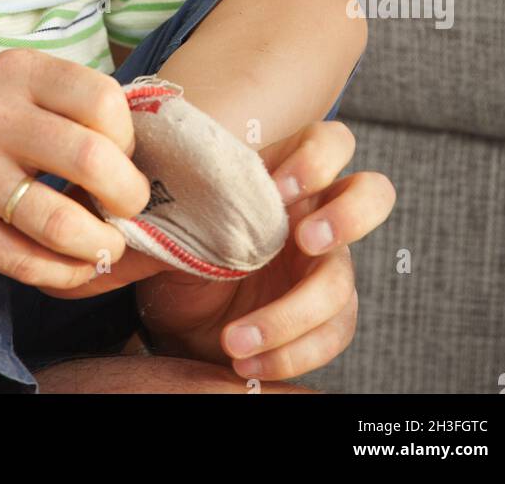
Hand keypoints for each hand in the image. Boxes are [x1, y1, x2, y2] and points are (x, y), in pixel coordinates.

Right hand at [0, 48, 149, 289]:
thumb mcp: (19, 90)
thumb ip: (73, 108)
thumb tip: (155, 151)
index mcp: (18, 72)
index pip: (102, 99)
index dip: (129, 138)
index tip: (122, 157)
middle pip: (92, 159)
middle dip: (128, 195)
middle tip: (128, 209)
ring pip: (61, 221)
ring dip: (100, 245)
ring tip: (106, 246)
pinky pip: (25, 260)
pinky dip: (64, 273)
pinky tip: (73, 267)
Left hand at [134, 120, 394, 381]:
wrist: (172, 306)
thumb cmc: (175, 239)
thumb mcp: (168, 211)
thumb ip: (165, 193)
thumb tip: (131, 186)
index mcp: (283, 172)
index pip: (329, 143)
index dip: (316, 159)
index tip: (276, 187)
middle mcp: (315, 214)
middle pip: (372, 194)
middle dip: (347, 217)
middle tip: (304, 240)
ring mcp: (324, 266)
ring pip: (343, 284)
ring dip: (293, 316)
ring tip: (236, 340)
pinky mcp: (323, 317)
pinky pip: (330, 335)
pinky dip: (289, 354)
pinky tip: (246, 362)